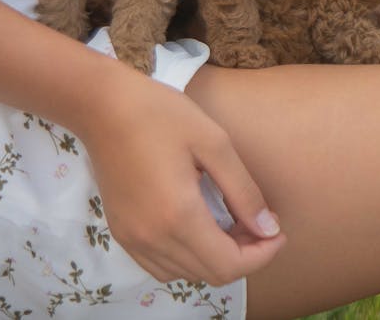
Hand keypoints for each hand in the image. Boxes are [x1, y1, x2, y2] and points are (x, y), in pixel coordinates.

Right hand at [80, 65, 284, 284]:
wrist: (102, 105)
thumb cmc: (159, 113)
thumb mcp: (212, 141)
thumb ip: (243, 190)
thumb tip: (269, 229)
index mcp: (179, 215)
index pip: (229, 265)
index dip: (262, 255)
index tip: (278, 230)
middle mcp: (153, 238)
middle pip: (211, 274)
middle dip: (244, 255)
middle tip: (259, 222)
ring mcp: (133, 239)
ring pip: (187, 274)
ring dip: (216, 258)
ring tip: (232, 224)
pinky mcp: (121, 232)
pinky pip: (161, 266)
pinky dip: (187, 258)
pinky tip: (198, 228)